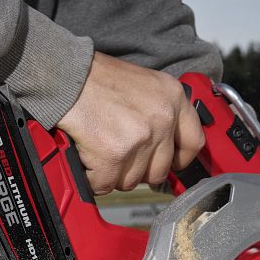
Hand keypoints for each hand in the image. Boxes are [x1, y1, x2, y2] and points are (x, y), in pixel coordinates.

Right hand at [56, 52, 204, 194]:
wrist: (65, 75)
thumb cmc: (96, 78)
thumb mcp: (144, 85)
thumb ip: (159, 113)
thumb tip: (162, 146)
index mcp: (173, 98)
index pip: (194, 143)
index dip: (179, 159)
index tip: (168, 163)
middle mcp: (162, 118)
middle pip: (159, 170)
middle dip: (138, 170)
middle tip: (120, 157)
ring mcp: (140, 138)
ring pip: (131, 181)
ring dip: (112, 173)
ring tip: (99, 151)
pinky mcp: (114, 154)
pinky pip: (106, 184)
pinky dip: (93, 178)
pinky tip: (87, 158)